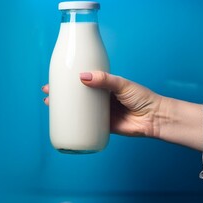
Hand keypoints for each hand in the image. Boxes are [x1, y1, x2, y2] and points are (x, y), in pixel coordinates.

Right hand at [42, 71, 163, 137]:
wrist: (154, 118)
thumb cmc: (142, 97)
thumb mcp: (122, 84)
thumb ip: (104, 80)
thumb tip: (82, 77)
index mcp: (103, 85)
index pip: (82, 80)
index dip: (68, 79)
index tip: (55, 78)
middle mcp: (99, 98)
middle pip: (76, 95)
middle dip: (60, 93)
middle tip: (47, 92)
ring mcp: (100, 112)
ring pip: (78, 109)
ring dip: (64, 108)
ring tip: (50, 105)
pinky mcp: (103, 126)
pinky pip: (85, 125)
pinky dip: (74, 124)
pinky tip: (63, 123)